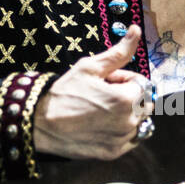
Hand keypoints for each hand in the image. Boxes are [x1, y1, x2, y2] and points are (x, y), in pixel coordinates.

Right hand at [33, 24, 152, 159]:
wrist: (40, 124)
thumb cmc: (64, 93)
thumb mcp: (90, 67)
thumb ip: (119, 53)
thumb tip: (136, 30)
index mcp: (127, 98)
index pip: (142, 83)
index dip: (123, 79)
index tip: (105, 82)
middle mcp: (129, 122)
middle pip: (144, 104)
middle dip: (129, 97)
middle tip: (102, 96)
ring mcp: (122, 140)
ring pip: (137, 122)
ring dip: (126, 115)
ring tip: (99, 111)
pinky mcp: (113, 153)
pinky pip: (128, 140)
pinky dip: (119, 132)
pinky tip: (99, 126)